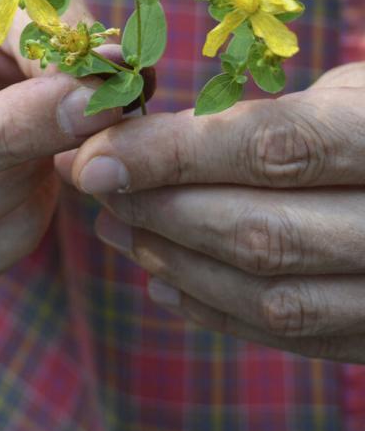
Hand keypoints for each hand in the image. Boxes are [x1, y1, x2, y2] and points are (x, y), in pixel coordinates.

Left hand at [68, 62, 364, 361]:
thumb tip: (146, 140)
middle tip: (92, 184)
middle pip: (264, 232)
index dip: (176, 154)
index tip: (96, 154)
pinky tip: (163, 284)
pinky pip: (296, 336)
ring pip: (273, 295)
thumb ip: (267, 120)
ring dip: (176, 263)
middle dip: (161, 210)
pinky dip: (218, 312)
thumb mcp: (351, 93)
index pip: (275, 148)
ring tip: (115, 228)